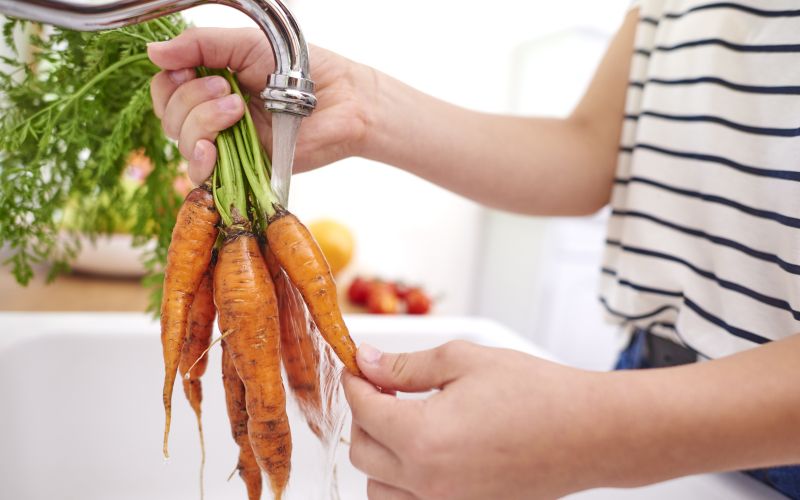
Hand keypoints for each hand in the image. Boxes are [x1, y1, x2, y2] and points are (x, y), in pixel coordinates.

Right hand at [147, 28, 373, 183]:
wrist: (339, 99)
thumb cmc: (297, 69)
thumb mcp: (243, 44)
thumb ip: (199, 45)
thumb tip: (152, 52)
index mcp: (208, 85)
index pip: (165, 91)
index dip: (169, 84)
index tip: (189, 71)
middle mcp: (212, 117)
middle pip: (169, 117)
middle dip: (191, 101)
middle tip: (228, 89)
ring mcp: (227, 145)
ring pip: (183, 143)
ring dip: (203, 122)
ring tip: (238, 109)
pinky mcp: (241, 171)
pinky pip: (202, 175)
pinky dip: (201, 160)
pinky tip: (214, 148)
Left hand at [342, 341, 614, 499]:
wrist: (590, 432)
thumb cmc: (537, 393)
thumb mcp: (463, 361)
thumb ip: (404, 366)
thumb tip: (366, 363)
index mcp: (423, 438)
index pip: (363, 411)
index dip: (355, 382)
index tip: (358, 368)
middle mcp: (429, 482)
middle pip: (362, 452)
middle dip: (364, 416)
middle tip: (383, 389)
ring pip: (378, 490)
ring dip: (378, 455)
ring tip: (402, 424)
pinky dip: (401, 485)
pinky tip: (420, 455)